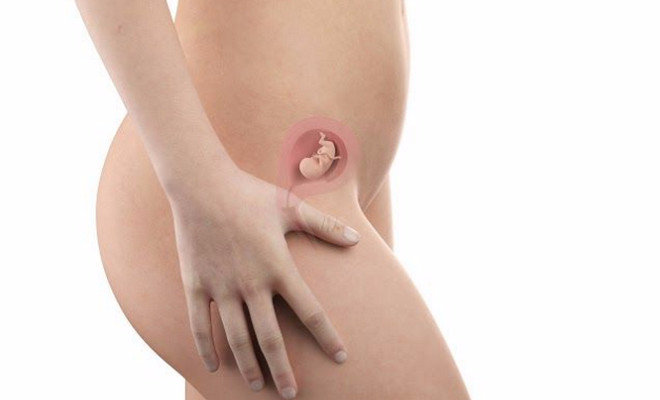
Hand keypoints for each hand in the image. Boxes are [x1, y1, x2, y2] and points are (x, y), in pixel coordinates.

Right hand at [169, 166, 358, 398]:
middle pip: (270, 338)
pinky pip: (199, 324)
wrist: (201, 184)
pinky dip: (206, 347)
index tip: (341, 356)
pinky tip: (214, 367)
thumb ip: (325, 227)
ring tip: (257, 385)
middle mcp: (251, 284)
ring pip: (236, 337)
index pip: (311, 311)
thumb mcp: (291, 207)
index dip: (327, 337)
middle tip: (291, 394)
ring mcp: (221, 287)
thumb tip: (357, 239)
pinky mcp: (196, 284)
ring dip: (248, 365)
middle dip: (283, 370)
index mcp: (279, 267)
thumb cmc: (249, 194)